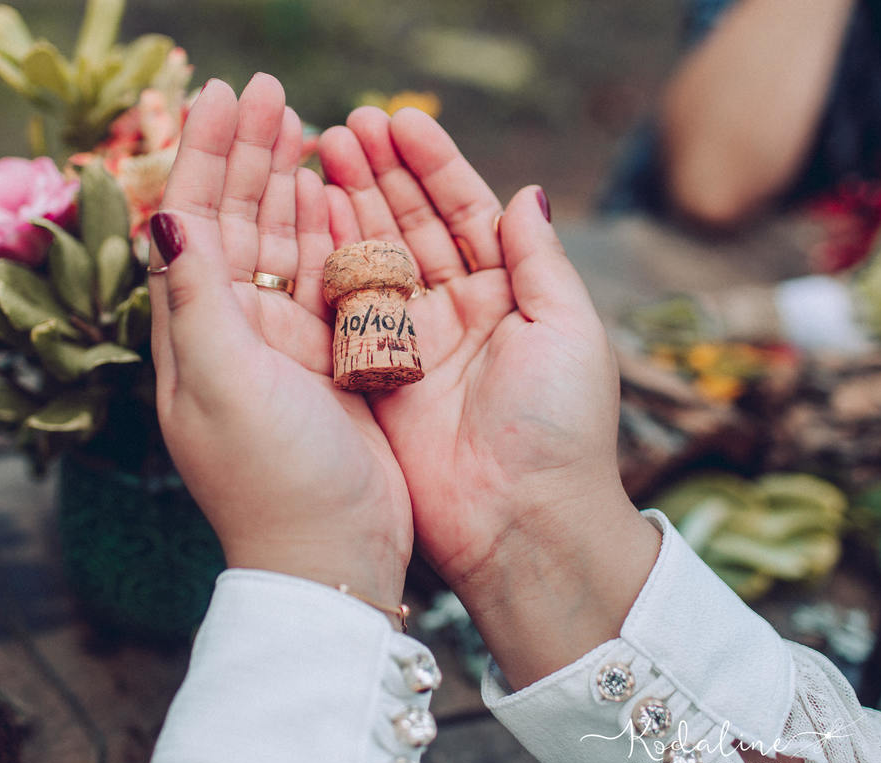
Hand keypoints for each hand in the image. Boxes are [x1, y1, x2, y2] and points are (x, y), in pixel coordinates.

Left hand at [147, 76, 411, 608]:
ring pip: (277, 242)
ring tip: (296, 122)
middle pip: (233, 220)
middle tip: (264, 87)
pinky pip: (320, 278)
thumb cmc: (273, 477)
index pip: (190, 221)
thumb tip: (162, 209)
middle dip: (245, 152)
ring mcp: (278, 344)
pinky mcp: (325, 359)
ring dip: (283, 181)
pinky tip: (327, 192)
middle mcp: (229, 331)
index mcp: (193, 332)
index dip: (201, 153)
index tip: (218, 91)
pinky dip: (323, 231)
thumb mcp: (225, 382)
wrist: (333, 553)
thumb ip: (195, 295)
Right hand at [319, 107, 659, 684]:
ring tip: (320, 153)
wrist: (522, 523)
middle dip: (382, 174)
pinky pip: (351, 312)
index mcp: (514, 296)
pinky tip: (312, 217)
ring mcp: (414, 345)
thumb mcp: (568, 329)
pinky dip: (332, 264)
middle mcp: (461, 314)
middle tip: (344, 126)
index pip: (468, 213)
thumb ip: (540, 258)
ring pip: (377, 259)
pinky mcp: (377, 380)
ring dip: (351, 205)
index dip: (434, 164)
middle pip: (415, 227)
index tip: (399, 120)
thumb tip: (526, 191)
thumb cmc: (561, 428)